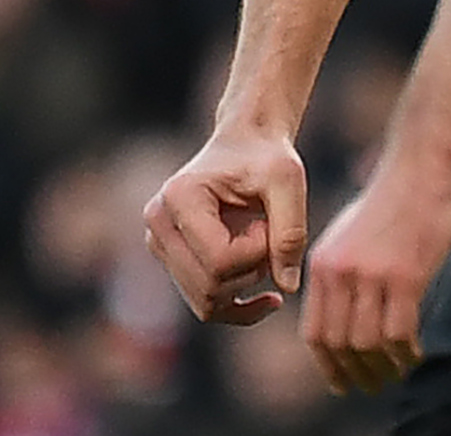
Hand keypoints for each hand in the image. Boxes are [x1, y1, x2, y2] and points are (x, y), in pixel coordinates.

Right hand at [143, 125, 308, 325]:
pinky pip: (204, 303)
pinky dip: (238, 307)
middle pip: (208, 287)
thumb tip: (288, 287)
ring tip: (266, 245)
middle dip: (252, 271)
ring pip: (206, 302)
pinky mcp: (173, 260)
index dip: (258, 252)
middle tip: (272, 234)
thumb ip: (291, 231)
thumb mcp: (288, 181)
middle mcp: (159, 225)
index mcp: (179, 199)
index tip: (272, 223)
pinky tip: (271, 299)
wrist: (247, 143)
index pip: (219, 259)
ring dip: (246, 284)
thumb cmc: (267, 156)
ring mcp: (161, 245)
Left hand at [300, 152, 450, 393]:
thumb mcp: (349, 234)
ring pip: (368, 344)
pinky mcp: (406, 276)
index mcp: (322, 266)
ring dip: (383, 367)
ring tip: (399, 372)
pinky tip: (416, 354)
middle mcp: (340, 274)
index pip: (315, 334)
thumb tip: (341, 316)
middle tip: (375, 385)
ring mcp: (372, 276)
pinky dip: (406, 352)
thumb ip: (340, 274)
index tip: (343, 382)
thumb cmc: (394, 199)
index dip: (328, 366)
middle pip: (340, 345)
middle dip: (357, 374)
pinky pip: (399, 333)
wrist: (424, 167)